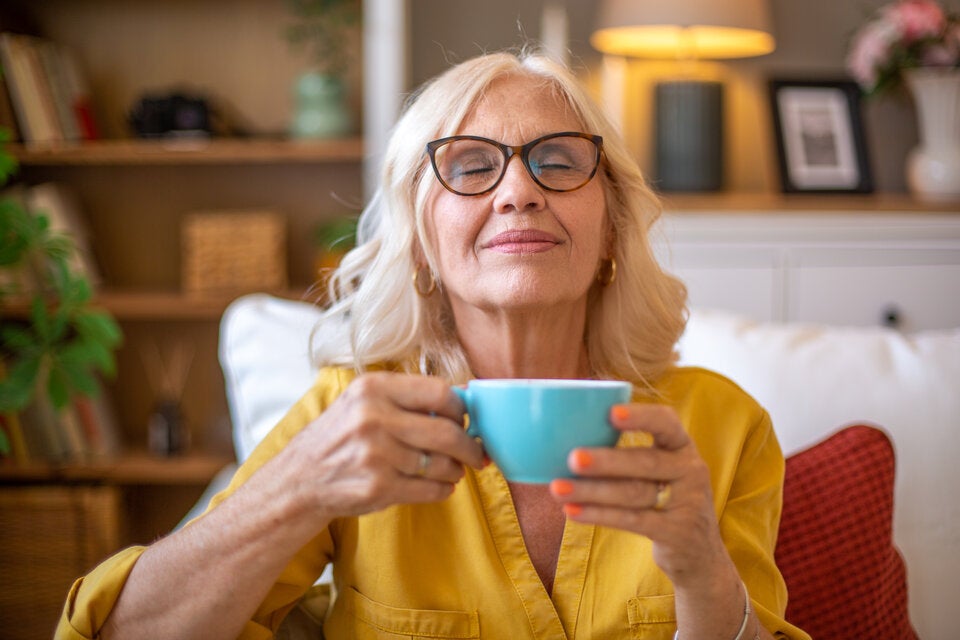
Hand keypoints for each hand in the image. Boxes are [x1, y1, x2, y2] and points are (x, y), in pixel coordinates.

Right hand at [268, 372, 484, 523]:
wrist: (300, 479)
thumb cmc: (341, 437)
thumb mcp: (363, 402)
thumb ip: (407, 397)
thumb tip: (464, 397)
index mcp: (374, 388)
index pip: (440, 393)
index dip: (460, 410)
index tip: (464, 420)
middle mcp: (374, 418)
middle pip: (447, 432)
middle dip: (470, 446)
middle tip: (476, 453)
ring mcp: (376, 455)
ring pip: (442, 464)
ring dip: (455, 470)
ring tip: (453, 470)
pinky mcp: (378, 487)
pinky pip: (431, 489)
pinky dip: (443, 489)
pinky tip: (439, 486)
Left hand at [548, 404, 732, 586]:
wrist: (699, 553)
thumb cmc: (663, 500)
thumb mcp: (658, 472)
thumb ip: (627, 455)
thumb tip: (565, 436)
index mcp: (682, 446)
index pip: (666, 422)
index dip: (640, 416)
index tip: (611, 412)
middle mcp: (690, 470)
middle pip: (645, 462)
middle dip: (606, 461)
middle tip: (572, 458)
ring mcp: (688, 503)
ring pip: (634, 493)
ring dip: (592, 491)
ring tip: (558, 488)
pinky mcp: (677, 532)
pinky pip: (633, 521)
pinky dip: (599, 515)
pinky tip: (571, 511)